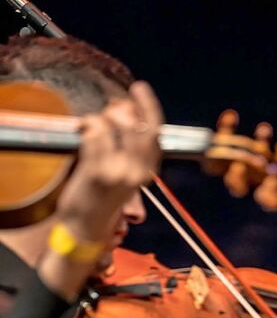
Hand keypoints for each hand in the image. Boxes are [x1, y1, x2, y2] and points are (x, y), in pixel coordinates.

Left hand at [55, 81, 162, 241]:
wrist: (86, 228)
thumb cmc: (101, 199)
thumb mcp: (124, 174)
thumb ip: (130, 147)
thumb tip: (128, 110)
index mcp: (146, 172)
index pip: (156, 133)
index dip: (149, 107)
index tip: (140, 89)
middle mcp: (137, 172)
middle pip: (139, 126)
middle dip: (126, 107)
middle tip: (112, 105)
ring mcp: (118, 172)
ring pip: (113, 124)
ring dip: (99, 118)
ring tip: (91, 126)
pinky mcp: (97, 171)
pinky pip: (94, 133)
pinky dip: (85, 126)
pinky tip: (80, 131)